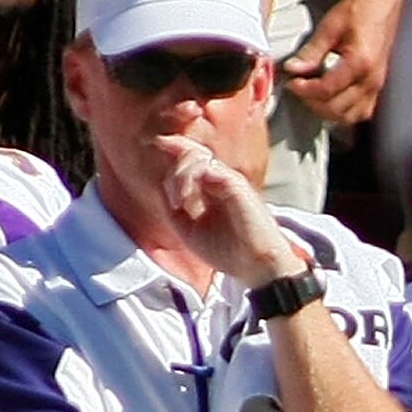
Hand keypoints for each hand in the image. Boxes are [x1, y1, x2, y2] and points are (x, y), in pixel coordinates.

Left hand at [155, 133, 302, 288]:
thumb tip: (162, 189)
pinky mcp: (235, 184)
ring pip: (196, 157)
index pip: (192, 158)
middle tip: (161, 168)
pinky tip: (184, 200)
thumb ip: (174, 211)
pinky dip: (188, 180)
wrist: (257, 268)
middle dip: (172, 153)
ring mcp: (229, 180)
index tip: (155, 144)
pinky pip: (206, 169)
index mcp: (213, 188)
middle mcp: (222, 180)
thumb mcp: (190, 232)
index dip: (173, 147)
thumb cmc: (229, 253)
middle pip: (192, 151)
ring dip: (178, 176)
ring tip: (176, 202)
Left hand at [280, 0, 400, 128]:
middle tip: (299, 87)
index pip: (327, 90)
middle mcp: (372, 79)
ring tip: (313, 94)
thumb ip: (312, 51)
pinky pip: (360, 113)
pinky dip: (343, 111)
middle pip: (337, 109)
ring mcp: (376, 87)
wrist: (381, 4)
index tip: (292, 83)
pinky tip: (331, 98)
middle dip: (313, 102)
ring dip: (327, 111)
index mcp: (360, 62)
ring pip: (349, 117)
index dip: (305, 90)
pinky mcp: (376, 89)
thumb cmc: (361, 11)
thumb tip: (294, 68)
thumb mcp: (330, 26)